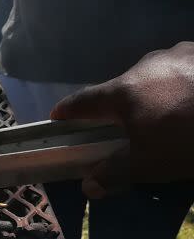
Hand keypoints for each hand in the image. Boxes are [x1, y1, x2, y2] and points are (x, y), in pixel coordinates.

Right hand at [51, 42, 193, 197]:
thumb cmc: (190, 139)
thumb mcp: (152, 164)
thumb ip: (115, 172)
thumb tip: (88, 185)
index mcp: (124, 91)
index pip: (83, 101)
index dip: (68, 112)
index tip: (58, 120)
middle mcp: (146, 64)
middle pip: (123, 87)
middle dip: (123, 107)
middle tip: (133, 130)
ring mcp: (181, 53)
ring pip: (158, 76)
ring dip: (158, 93)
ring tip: (176, 115)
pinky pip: (186, 70)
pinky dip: (185, 85)